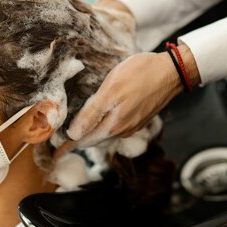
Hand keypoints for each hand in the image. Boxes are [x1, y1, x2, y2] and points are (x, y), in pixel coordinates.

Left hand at [64, 48, 194, 147]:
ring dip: (90, 135)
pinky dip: (103, 127)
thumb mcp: (111, 90)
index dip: (68, 146)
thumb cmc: (141, 75)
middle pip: (94, 140)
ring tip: (76, 134)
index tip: (55, 155)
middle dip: (77, 142)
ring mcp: (132, 124)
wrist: (172, 71)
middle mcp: (123, 130)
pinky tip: (99, 120)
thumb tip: (74, 134)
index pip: (84, 140)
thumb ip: (92, 113)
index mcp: (113, 125)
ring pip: (105, 134)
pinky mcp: (139, 117)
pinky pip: (115, 127)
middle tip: (61, 144)